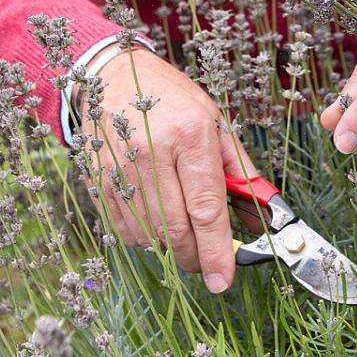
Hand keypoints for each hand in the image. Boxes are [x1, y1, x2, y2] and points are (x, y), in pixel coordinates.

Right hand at [78, 47, 256, 292]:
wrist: (115, 76)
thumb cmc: (174, 99)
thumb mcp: (216, 123)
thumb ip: (240, 173)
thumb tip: (258, 217)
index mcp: (190, 135)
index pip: (205, 208)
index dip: (215, 250)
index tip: (222, 279)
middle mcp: (152, 152)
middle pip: (175, 229)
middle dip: (195, 257)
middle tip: (206, 262)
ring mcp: (119, 167)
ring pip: (148, 235)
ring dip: (170, 248)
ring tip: (182, 232)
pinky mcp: (99, 178)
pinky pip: (123, 228)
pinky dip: (144, 237)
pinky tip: (155, 220)